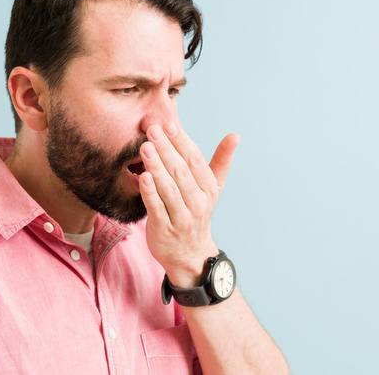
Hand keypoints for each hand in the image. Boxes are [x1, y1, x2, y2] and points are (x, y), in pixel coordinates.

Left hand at [139, 121, 239, 287]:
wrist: (189, 254)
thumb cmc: (196, 212)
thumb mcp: (212, 188)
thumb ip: (221, 161)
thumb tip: (235, 135)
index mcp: (208, 189)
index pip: (195, 160)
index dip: (182, 141)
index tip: (170, 124)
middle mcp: (198, 203)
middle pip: (181, 171)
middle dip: (166, 149)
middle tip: (153, 130)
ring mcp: (182, 217)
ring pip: (169, 188)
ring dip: (157, 166)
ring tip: (145, 147)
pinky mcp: (164, 229)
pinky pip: (157, 208)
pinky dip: (150, 192)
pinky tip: (143, 176)